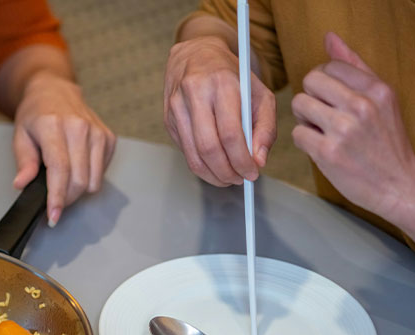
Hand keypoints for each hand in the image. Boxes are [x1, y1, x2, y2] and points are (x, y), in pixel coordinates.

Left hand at [12, 71, 114, 225]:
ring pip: (94, 180)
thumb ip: (24, 162)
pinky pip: (102, 172)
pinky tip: (77, 166)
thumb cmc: (36, 114)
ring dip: (78, 191)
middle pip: (79, 180)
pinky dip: (90, 177)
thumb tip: (22, 184)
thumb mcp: (20, 136)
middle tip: (55, 202)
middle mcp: (79, 127)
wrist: (55, 90)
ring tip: (64, 183)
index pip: (60, 170)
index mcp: (53, 126)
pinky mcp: (109, 137)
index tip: (53, 216)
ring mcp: (97, 132)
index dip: (57, 198)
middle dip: (66, 199)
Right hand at [164, 36, 275, 185]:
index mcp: (221, 84)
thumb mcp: (259, 93)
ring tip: (229, 178)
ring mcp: (177, 107)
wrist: (195, 54)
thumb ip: (266, 127)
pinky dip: (202, 166)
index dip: (242, 160)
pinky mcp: (168, 119)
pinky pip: (185, 152)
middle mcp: (195, 94)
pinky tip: (215, 166)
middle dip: (227, 172)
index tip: (252, 173)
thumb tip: (258, 160)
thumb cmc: (231, 76)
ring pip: (194, 155)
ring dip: (213, 175)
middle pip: (210, 148)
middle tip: (240, 179)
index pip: (231, 134)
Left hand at [292, 33, 414, 235]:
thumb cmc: (386, 144)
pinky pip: (297, 134)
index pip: (329, 66)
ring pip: (299, 105)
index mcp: (377, 89)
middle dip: (311, 97)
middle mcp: (362, 105)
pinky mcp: (328, 152)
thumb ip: (354, 67)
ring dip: (305, 119)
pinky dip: (304, 141)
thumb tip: (330, 39)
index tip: (330, 98)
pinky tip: (320, 147)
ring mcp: (344, 129)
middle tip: (322, 114)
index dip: (323, 83)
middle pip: (310, 81)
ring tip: (322, 130)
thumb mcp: (380, 99)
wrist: (398, 185)